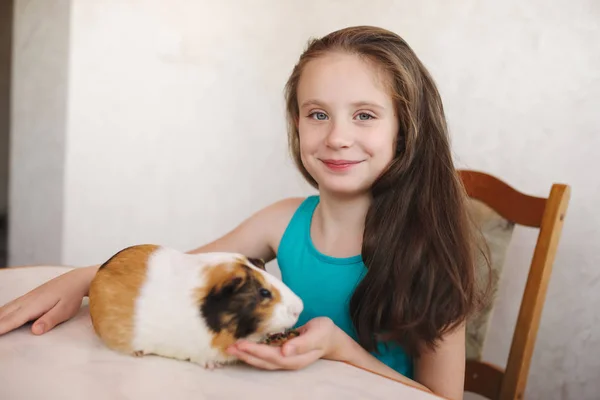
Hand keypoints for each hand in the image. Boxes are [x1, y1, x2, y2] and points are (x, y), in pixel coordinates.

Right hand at [0, 266, 95, 335]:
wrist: (77, 279)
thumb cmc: (72, 296)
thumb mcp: (65, 310)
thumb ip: (50, 320)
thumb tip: (35, 331)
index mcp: (34, 306)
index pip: (12, 320)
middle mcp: (26, 301)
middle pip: (3, 314)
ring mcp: (27, 297)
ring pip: (5, 309)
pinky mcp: (29, 296)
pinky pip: (10, 305)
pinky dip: (0, 311)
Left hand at [226, 317, 341, 370]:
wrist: (331, 338)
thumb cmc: (325, 333)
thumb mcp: (317, 334)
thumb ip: (303, 343)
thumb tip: (285, 350)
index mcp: (296, 358)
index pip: (273, 357)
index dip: (257, 352)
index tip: (242, 345)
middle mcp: (288, 361)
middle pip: (264, 362)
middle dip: (246, 355)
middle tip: (230, 348)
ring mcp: (285, 358)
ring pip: (263, 361)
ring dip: (247, 355)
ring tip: (232, 348)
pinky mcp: (282, 353)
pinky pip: (265, 355)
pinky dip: (253, 352)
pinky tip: (244, 347)